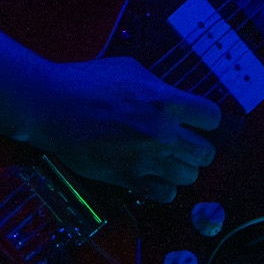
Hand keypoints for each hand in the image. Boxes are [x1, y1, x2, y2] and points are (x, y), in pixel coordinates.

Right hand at [18, 56, 221, 202]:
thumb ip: (158, 87)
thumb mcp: (131, 69)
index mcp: (165, 101)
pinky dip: (164, 187)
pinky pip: (165, 194)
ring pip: (189, 176)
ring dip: (182, 167)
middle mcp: (162, 132)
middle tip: (186, 143)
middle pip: (206, 152)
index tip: (199, 120)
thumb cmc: (87, 81)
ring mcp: (146, 158)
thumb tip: (174, 99)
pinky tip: (153, 175)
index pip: (212, 117)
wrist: (51, 105)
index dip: (207, 119)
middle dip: (199, 147)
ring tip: (168, 159)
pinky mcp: (128, 178)